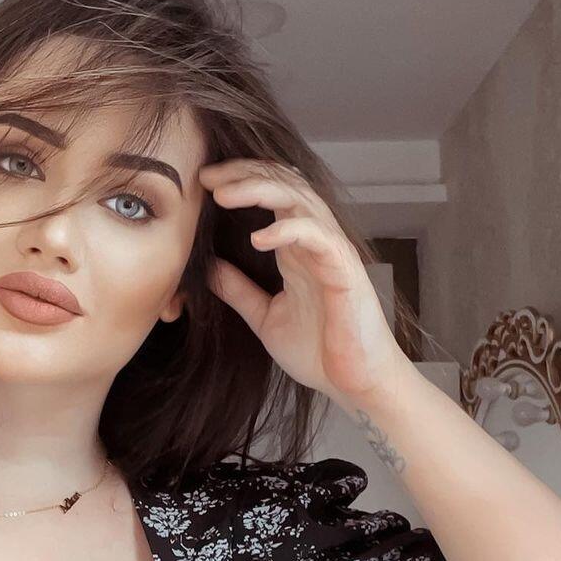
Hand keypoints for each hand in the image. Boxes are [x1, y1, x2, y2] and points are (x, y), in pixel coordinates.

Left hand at [198, 158, 412, 406]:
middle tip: (208, 175)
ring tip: (224, 193)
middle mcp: (315, 242)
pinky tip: (259, 237)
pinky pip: (319, 237)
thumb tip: (208, 267)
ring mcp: (332, 253)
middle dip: (244, 174)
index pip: (271, 195)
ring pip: (300, 200)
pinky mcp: (345, 271)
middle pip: (284, 185)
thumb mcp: (265, 318)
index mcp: (295, 249)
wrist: (356, 386)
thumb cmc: (320, 352)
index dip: (239, 181)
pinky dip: (289, 230)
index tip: (203, 182)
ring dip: (260, 190)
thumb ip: (239, 290)